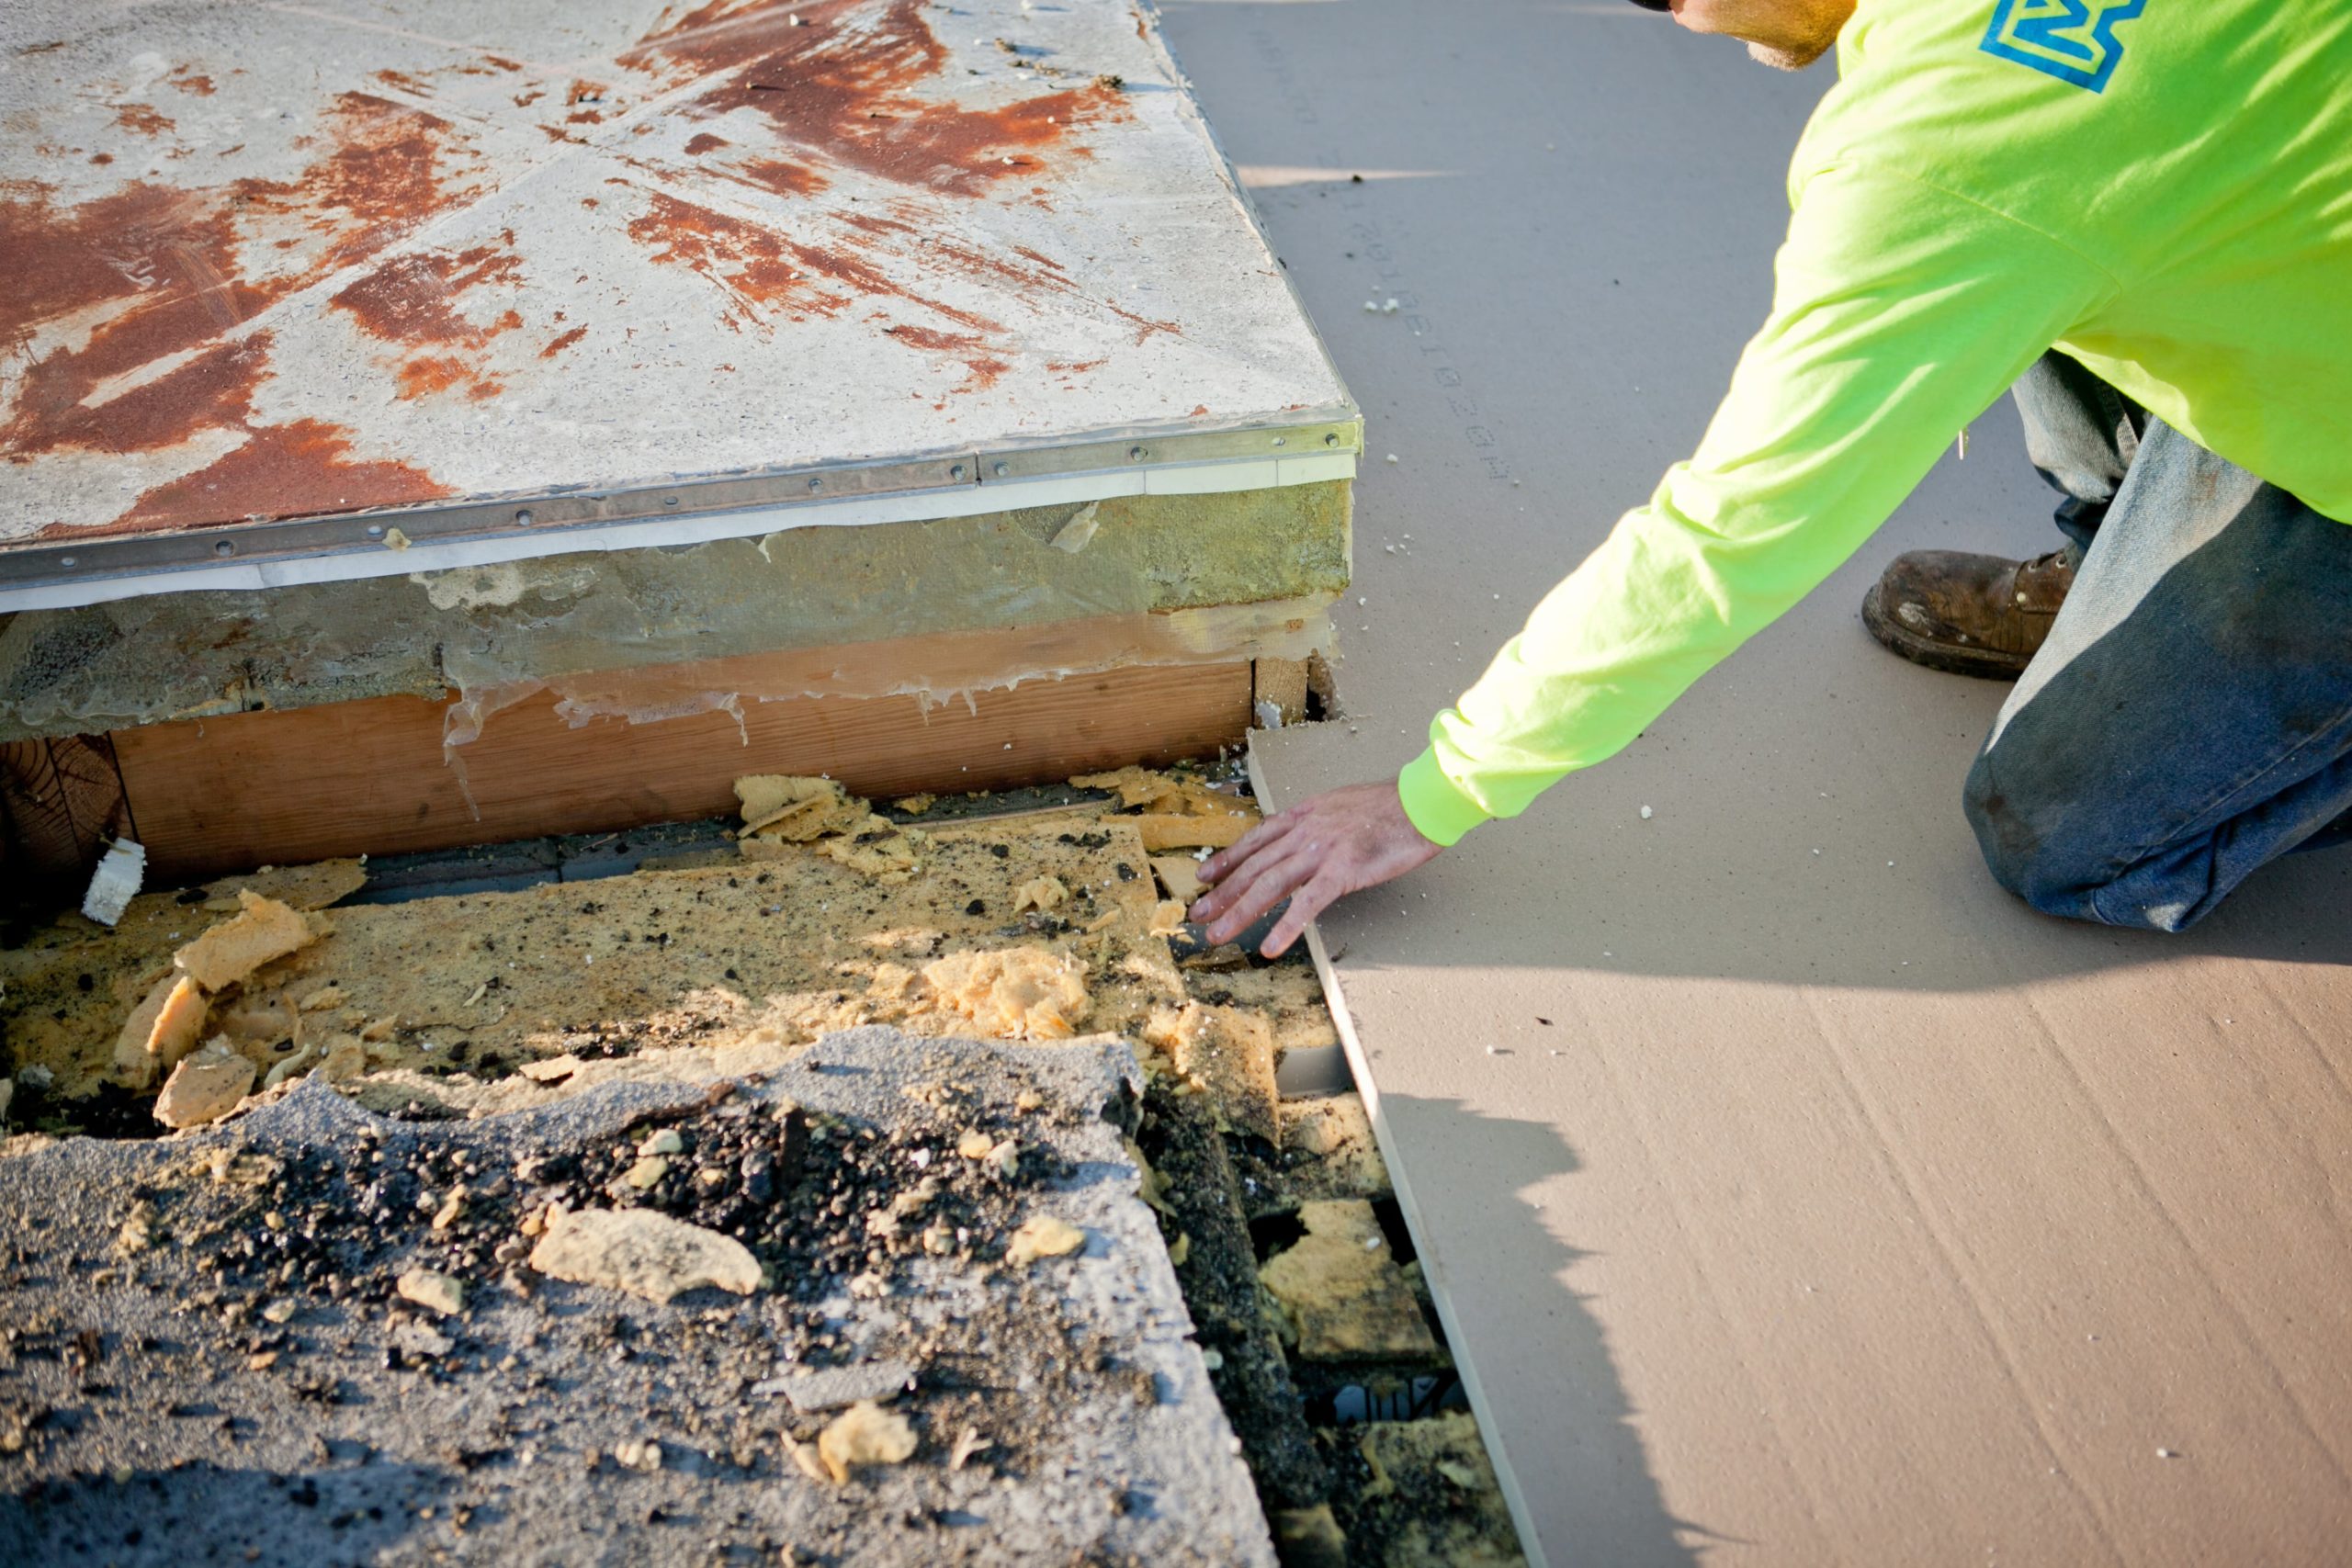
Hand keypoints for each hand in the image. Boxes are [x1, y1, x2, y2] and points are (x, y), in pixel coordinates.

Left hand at [1189, 780, 1443, 957]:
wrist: (1422, 801)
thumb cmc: (1391, 807)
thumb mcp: (1342, 806)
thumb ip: (1318, 824)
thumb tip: (1304, 841)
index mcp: (1305, 815)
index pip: (1256, 839)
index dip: (1228, 859)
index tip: (1205, 876)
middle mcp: (1305, 831)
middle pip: (1254, 866)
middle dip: (1223, 892)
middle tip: (1199, 914)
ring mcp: (1322, 851)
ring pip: (1270, 885)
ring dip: (1240, 912)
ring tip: (1218, 934)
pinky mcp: (1343, 870)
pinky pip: (1308, 903)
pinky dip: (1286, 926)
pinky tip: (1270, 946)